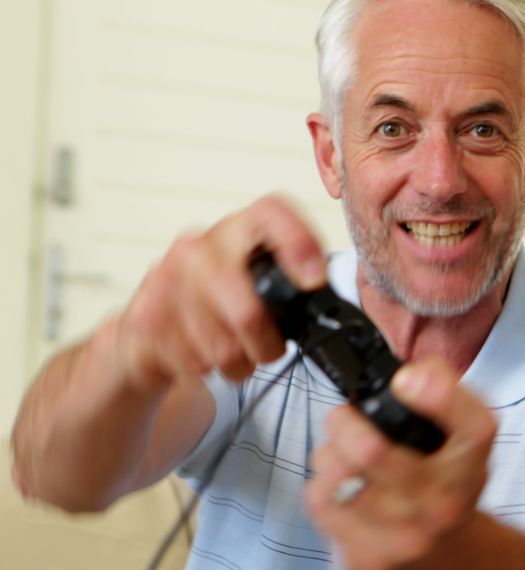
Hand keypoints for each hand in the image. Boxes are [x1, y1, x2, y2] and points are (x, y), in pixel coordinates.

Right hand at [113, 195, 325, 391]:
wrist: (152, 327)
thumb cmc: (220, 303)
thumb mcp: (259, 281)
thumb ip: (291, 282)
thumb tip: (323, 292)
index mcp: (238, 230)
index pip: (270, 213)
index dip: (298, 243)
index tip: (315, 279)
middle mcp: (199, 246)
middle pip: (247, 309)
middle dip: (266, 344)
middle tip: (270, 349)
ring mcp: (166, 278)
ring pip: (221, 347)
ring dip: (237, 363)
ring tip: (233, 352)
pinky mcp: (143, 315)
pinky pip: (193, 361)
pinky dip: (206, 369)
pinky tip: (202, 353)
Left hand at [305, 357, 497, 569]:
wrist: (446, 553)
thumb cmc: (445, 478)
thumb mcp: (460, 432)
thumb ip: (441, 386)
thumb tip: (405, 376)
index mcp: (471, 462)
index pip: (472, 425)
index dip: (436, 393)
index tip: (404, 380)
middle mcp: (446, 503)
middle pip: (371, 452)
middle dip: (343, 422)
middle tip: (344, 418)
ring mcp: (407, 537)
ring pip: (334, 478)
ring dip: (328, 456)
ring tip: (341, 456)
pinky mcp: (370, 560)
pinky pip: (320, 505)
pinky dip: (319, 486)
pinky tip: (339, 487)